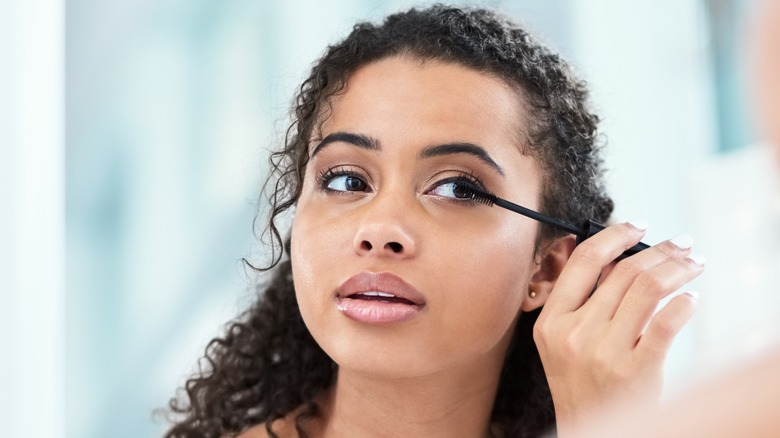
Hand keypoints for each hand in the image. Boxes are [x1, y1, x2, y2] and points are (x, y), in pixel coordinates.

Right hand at [533, 222, 704, 435]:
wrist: (589, 429)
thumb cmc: (580, 384)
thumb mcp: (561, 342)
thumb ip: (580, 302)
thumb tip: (617, 257)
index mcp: (552, 320)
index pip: (584, 262)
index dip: (614, 235)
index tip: (638, 225)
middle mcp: (574, 333)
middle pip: (623, 271)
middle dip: (660, 250)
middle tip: (682, 244)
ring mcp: (604, 352)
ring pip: (648, 289)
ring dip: (678, 270)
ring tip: (693, 265)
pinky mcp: (635, 370)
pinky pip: (666, 323)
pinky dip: (684, 305)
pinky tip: (690, 300)